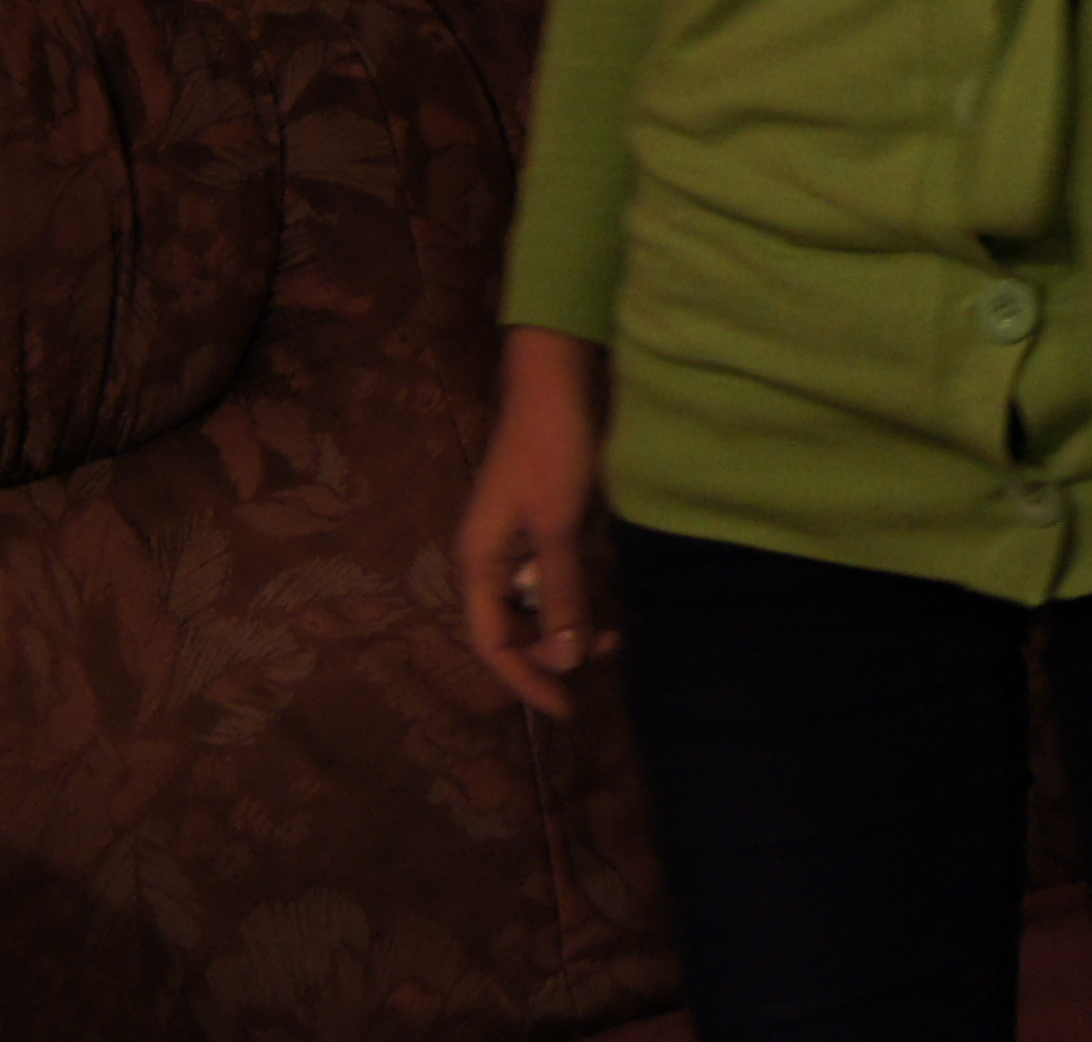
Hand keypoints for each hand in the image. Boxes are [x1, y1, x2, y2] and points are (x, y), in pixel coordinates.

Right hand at [458, 328, 606, 716]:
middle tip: (601, 655)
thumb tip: (562, 659)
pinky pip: (553, 578)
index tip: (566, 708)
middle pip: (512, 629)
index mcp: (478, 564)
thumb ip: (560, 593)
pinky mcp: (540, 526)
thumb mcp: (558, 527)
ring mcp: (513, 543)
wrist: (556, 384)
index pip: (493, 643)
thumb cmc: (551, 452)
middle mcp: (488, 560)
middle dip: (552, 652)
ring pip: (536, 605)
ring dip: (569, 623)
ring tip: (612, 633)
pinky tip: (606, 594)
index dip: (526, 679)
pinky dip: (577, 593)